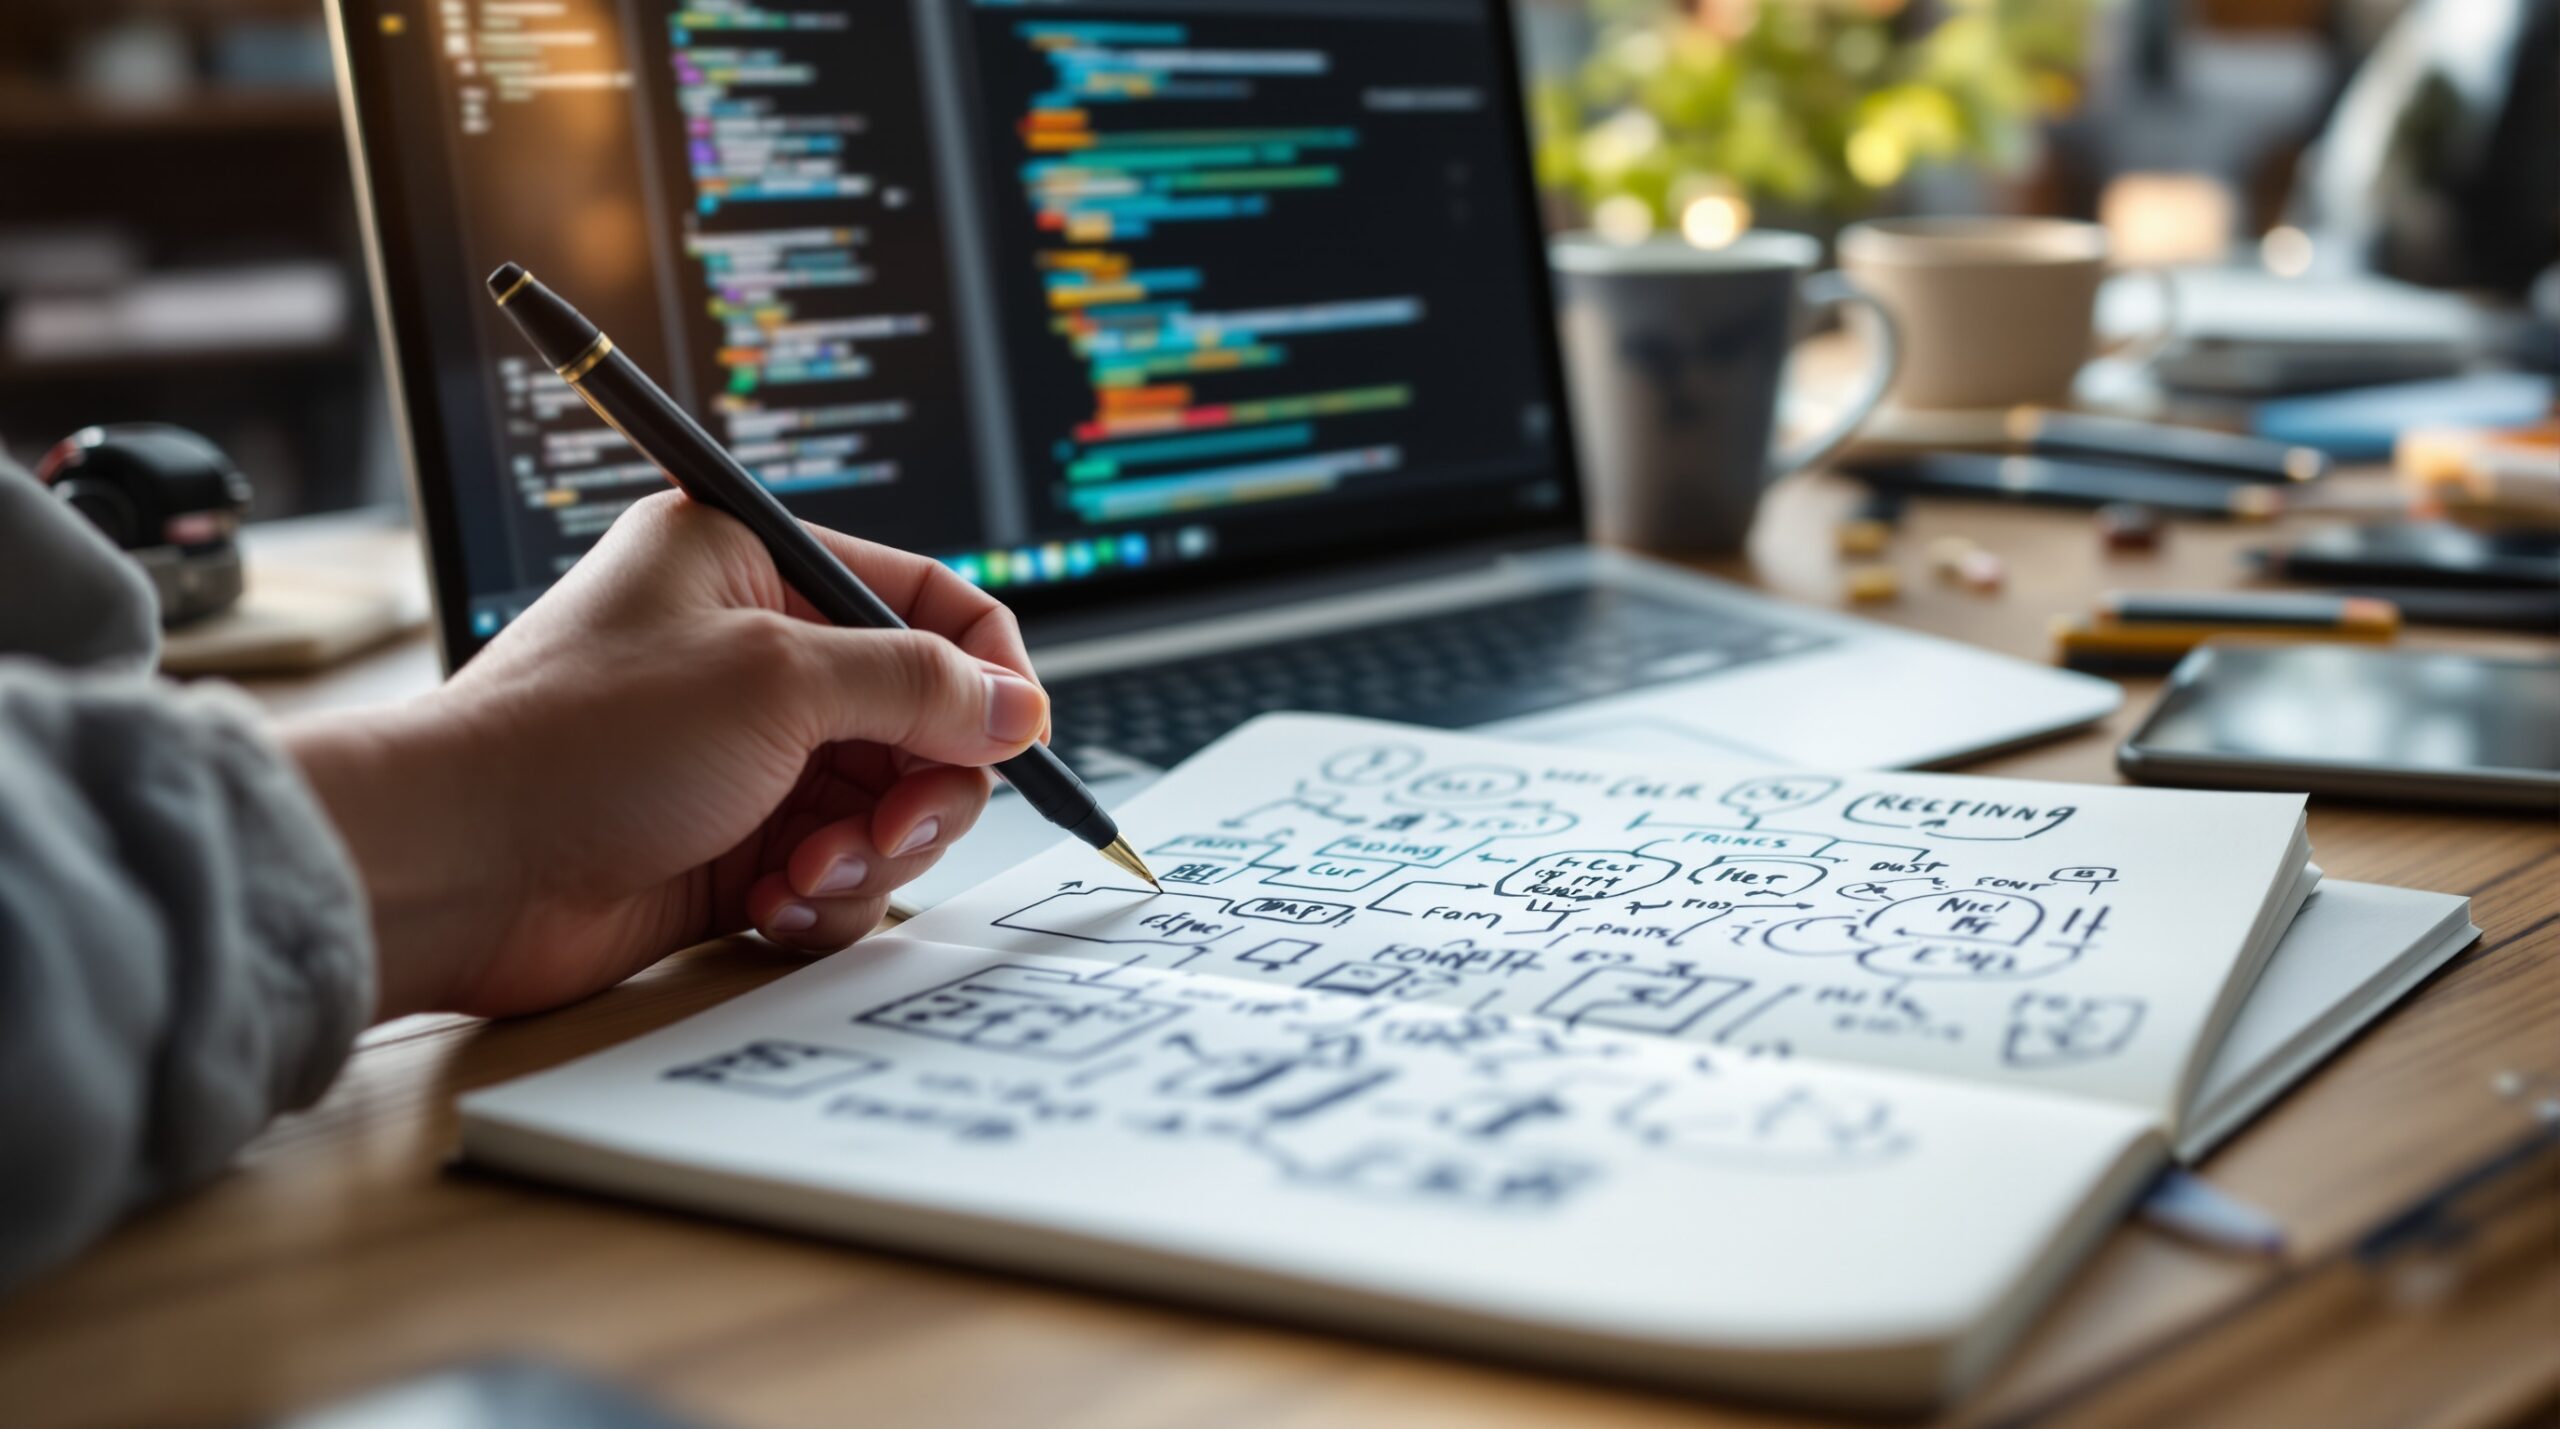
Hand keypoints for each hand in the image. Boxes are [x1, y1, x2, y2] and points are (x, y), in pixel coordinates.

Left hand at [283, 491, 1047, 1019]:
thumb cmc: (583, 742)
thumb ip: (916, 686)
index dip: (984, 667)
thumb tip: (1017, 708)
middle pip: (918, 718)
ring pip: (884, 805)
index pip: (919, 598)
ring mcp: (745, 759)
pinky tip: (770, 905)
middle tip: (895, 825)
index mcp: (751, 566)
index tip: (1017, 735)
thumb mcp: (775, 679)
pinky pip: (834, 871)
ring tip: (806, 874)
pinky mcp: (732, 848)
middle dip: (922, 783)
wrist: (460, 869)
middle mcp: (752, 657)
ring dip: (870, 850)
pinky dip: (823, 895)